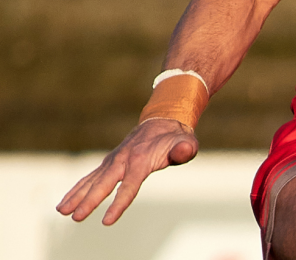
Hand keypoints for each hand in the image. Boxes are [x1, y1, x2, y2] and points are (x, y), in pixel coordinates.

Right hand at [57, 118, 198, 224]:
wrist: (162, 122)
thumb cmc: (175, 137)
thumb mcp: (186, 142)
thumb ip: (185, 149)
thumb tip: (184, 151)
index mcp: (141, 160)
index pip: (129, 186)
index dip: (118, 204)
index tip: (107, 221)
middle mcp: (122, 160)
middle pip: (104, 184)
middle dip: (89, 201)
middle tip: (75, 217)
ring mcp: (113, 161)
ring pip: (92, 181)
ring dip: (76, 196)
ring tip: (61, 211)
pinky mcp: (108, 163)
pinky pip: (90, 178)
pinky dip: (76, 189)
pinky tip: (65, 202)